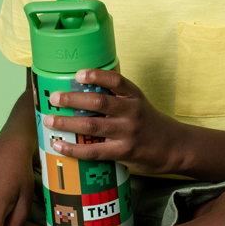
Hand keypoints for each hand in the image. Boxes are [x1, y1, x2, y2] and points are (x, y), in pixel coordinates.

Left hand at [43, 69, 184, 176]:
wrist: (174, 147)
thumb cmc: (149, 123)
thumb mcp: (138, 104)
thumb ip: (116, 98)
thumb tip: (81, 90)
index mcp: (134, 96)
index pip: (116, 80)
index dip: (97, 75)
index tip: (78, 73)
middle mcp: (132, 111)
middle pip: (99, 102)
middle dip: (73, 99)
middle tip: (54, 98)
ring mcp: (128, 132)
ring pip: (93, 126)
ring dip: (68, 123)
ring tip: (50, 120)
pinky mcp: (124, 152)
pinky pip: (95, 150)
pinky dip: (74, 148)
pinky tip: (60, 145)